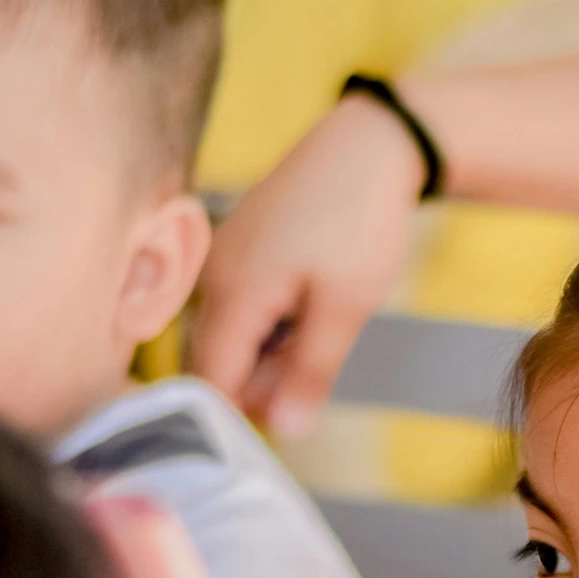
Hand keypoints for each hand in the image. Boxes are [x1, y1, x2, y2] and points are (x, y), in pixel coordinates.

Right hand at [190, 98, 425, 434]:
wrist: (370, 145)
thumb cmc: (360, 220)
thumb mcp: (346, 306)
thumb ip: (310, 372)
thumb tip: (286, 432)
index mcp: (231, 293)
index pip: (208, 381)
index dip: (241, 415)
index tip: (287, 420)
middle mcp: (212, 276)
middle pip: (213, 362)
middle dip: (258, 386)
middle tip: (314, 372)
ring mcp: (221, 260)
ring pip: (228, 336)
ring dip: (266, 356)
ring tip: (317, 333)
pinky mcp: (237, 251)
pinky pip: (237, 308)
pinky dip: (268, 326)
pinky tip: (306, 311)